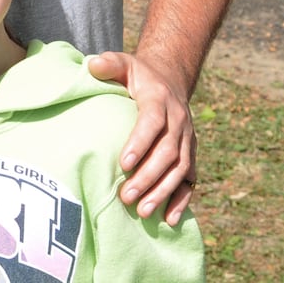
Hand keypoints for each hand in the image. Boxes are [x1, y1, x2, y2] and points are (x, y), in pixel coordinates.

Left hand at [88, 51, 195, 225]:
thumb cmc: (137, 74)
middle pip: (168, 152)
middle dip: (148, 176)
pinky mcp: (191, 153)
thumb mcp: (124, 63)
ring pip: (180, 169)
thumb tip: (92, 65)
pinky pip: (191, 180)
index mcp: (160, 99)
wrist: (168, 79)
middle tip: (126, 196)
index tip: (123, 163)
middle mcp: (179, 120)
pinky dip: (182, 200)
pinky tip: (170, 220)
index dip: (140, 143)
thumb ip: (109, 63)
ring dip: (162, 192)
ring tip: (142, 211)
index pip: (152, 122)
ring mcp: (188, 139)